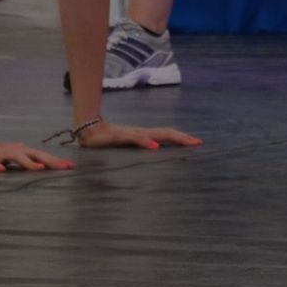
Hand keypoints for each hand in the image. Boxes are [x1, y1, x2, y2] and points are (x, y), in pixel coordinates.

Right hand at [0, 137, 74, 173]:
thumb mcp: (13, 160)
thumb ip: (27, 163)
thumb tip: (46, 169)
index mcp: (21, 151)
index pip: (42, 156)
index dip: (57, 161)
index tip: (72, 166)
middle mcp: (13, 149)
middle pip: (34, 154)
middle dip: (50, 161)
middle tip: (65, 167)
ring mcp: (0, 153)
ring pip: (16, 157)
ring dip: (28, 162)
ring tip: (39, 169)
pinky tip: (1, 171)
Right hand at [78, 119, 202, 150]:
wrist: (87, 131)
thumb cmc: (106, 141)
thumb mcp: (125, 148)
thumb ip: (137, 151)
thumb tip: (152, 156)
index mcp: (143, 136)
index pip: (166, 135)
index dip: (181, 138)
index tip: (197, 142)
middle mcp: (141, 133)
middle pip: (166, 133)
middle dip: (183, 137)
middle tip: (198, 142)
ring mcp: (132, 134)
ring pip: (155, 134)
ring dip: (171, 138)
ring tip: (185, 142)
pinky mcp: (121, 136)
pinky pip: (135, 139)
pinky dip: (146, 142)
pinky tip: (155, 147)